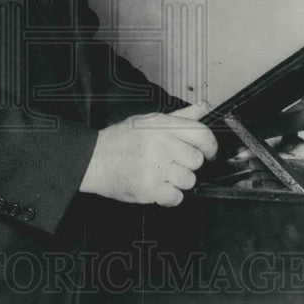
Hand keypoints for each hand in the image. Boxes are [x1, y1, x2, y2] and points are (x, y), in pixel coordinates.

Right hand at [79, 103, 216, 206]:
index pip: (202, 134)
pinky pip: (176, 197)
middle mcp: (161, 144)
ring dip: (178, 181)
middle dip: (187, 164)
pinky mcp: (149, 188)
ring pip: (188, 180)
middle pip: (197, 161)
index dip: (210, 146)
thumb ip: (181, 116)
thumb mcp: (150, 120)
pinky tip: (158, 187)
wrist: (93, 159)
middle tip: (172, 163)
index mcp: (163, 126)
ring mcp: (155, 167)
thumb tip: (204, 106)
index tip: (208, 152)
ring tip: (161, 174)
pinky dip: (169, 196)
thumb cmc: (122, 140)